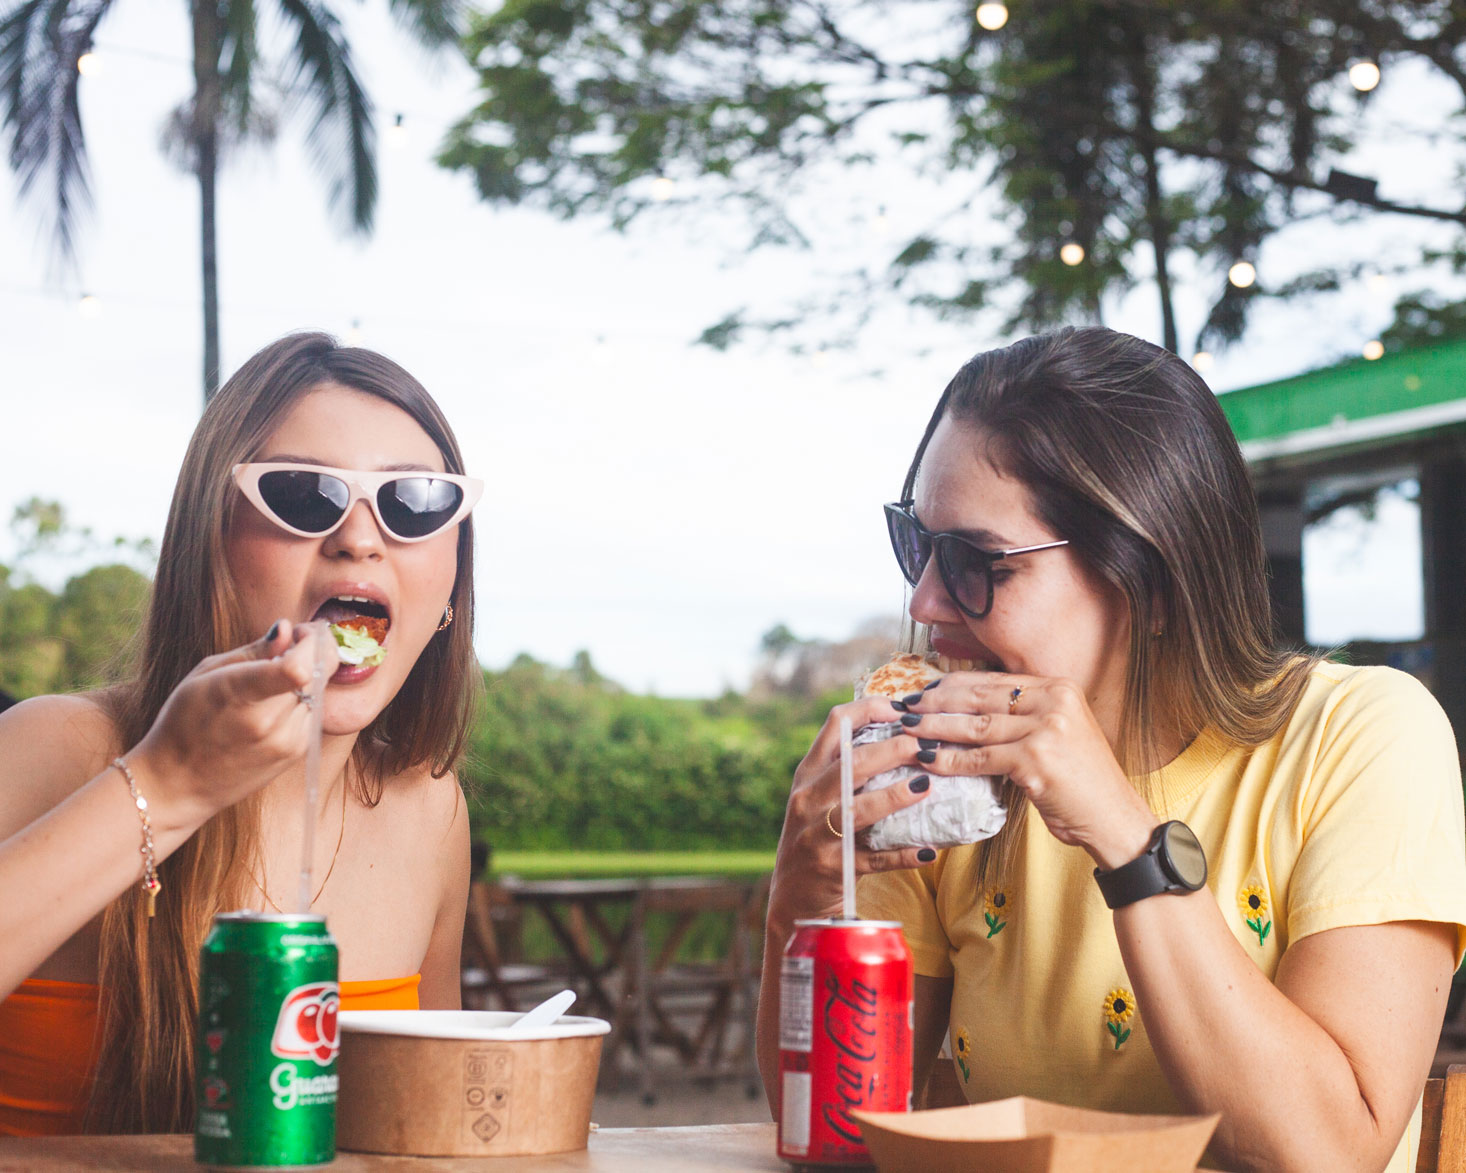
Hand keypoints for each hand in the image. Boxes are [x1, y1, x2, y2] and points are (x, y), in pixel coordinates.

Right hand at [126, 620, 332, 831]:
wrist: (178, 785)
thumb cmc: (184, 722)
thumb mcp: (206, 675)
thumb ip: (255, 651)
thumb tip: (288, 629)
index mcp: (240, 695)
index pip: (297, 669)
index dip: (311, 642)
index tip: (300, 632)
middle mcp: (268, 722)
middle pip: (316, 673)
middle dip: (312, 652)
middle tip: (293, 644)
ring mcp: (286, 741)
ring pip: (317, 691)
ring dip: (305, 678)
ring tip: (272, 681)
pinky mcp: (296, 752)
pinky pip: (310, 712)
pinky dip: (298, 701)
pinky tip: (271, 706)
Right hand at [769, 696, 938, 934]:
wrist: (793, 900)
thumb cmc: (816, 838)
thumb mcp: (819, 798)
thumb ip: (846, 769)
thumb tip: (901, 733)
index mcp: (807, 774)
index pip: (836, 725)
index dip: (871, 709)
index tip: (903, 710)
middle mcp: (808, 800)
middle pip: (851, 763)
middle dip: (893, 749)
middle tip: (926, 746)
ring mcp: (817, 835)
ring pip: (858, 809)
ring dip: (894, 796)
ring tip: (926, 787)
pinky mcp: (834, 869)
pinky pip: (875, 859)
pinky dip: (903, 855)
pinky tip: (929, 851)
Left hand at [897, 672, 1157, 869]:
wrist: (1113, 818)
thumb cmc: (1082, 782)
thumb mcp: (1060, 733)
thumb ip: (1025, 715)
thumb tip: (971, 708)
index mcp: (1059, 688)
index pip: (994, 681)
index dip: (954, 684)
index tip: (926, 690)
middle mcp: (1054, 701)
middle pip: (980, 697)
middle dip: (937, 702)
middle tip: (906, 707)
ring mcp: (1046, 729)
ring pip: (975, 725)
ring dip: (934, 728)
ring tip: (906, 730)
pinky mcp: (1035, 760)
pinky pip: (980, 758)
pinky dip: (949, 760)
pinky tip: (926, 761)